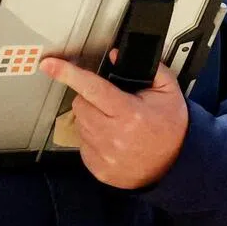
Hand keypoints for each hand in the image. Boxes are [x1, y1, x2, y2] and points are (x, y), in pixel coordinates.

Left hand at [40, 55, 188, 189]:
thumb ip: (148, 68)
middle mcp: (114, 135)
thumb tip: (115, 56)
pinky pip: (83, 144)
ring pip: (80, 123)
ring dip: (92, 118)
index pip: (92, 88)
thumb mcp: (168, 91)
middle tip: (112, 103)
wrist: (177, 166)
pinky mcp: (99, 169)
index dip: (68, 74)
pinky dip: (93, 137)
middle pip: (81, 104)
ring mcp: (105, 155)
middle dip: (91, 98)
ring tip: (116, 123)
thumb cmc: (171, 127)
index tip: (49, 64)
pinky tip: (114, 139)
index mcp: (129, 113)